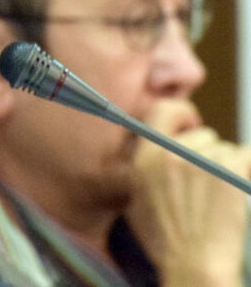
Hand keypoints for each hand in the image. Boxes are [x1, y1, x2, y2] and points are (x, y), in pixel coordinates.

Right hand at [126, 98, 250, 286]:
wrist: (193, 266)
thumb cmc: (167, 241)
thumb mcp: (137, 200)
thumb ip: (144, 170)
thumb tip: (157, 151)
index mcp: (144, 158)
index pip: (162, 110)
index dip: (181, 113)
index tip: (192, 125)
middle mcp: (170, 153)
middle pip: (202, 135)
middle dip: (210, 153)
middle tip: (211, 181)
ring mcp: (201, 160)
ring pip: (226, 149)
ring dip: (228, 168)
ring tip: (220, 199)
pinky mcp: (230, 169)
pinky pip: (246, 155)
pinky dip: (246, 170)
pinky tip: (238, 190)